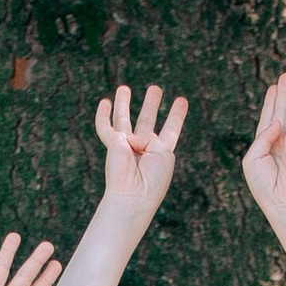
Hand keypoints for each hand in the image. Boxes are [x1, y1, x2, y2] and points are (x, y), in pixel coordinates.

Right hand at [95, 84, 186, 212]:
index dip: (176, 115)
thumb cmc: (152, 181)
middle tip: (155, 89)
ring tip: (124, 88)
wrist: (133, 197)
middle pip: (147, 122)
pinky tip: (104, 103)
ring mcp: (126, 148)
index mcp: (160, 153)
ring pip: (124, 121)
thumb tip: (131, 138)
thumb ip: (152, 139)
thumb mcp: (163, 154)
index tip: (181, 100)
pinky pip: (106, 128)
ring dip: (124, 105)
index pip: (170, 130)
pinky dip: (103, 116)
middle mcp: (143, 150)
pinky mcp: (113, 146)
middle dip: (151, 106)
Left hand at [240, 70, 285, 216]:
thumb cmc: (264, 185)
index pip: (268, 119)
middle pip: (281, 111)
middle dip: (284, 93)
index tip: (273, 87)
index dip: (271, 102)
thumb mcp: (252, 160)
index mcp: (266, 145)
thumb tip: (277, 122)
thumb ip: (261, 138)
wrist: (282, 202)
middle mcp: (279, 140)